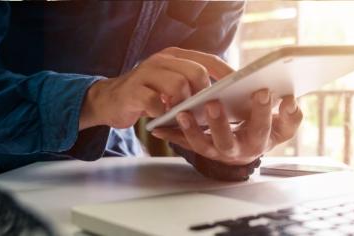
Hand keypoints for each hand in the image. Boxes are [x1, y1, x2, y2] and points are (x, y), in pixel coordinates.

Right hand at [79, 47, 232, 129]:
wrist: (110, 100)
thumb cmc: (149, 95)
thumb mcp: (172, 85)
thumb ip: (193, 86)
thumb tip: (225, 100)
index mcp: (176, 57)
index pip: (209, 60)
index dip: (227, 75)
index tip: (243, 89)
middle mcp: (162, 60)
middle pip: (196, 72)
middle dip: (204, 93)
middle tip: (204, 110)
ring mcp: (146, 73)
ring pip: (177, 85)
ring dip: (184, 105)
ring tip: (182, 115)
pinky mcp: (133, 91)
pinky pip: (155, 102)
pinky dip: (163, 113)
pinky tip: (162, 117)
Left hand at [151, 90, 302, 165]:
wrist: (248, 146)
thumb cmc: (265, 131)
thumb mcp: (283, 127)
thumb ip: (291, 116)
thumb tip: (290, 101)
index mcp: (258, 142)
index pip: (262, 127)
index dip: (262, 111)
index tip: (261, 91)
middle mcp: (235, 151)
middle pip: (226, 142)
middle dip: (220, 124)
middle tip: (213, 103)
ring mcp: (215, 151)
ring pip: (202, 145)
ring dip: (191, 130)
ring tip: (181, 113)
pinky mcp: (200, 147)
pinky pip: (184, 143)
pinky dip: (171, 135)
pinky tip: (158, 127)